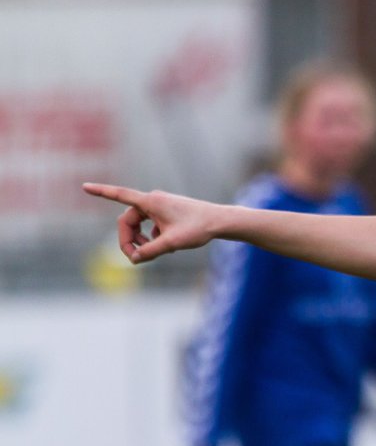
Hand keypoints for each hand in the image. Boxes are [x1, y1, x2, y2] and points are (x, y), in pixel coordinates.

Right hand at [82, 183, 222, 263]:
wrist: (220, 221)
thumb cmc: (198, 228)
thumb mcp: (171, 244)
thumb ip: (150, 251)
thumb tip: (134, 259)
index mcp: (151, 201)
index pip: (120, 195)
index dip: (101, 192)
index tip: (84, 186)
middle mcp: (153, 200)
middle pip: (128, 220)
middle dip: (128, 239)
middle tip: (135, 258)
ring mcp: (161, 206)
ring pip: (139, 224)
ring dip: (142, 239)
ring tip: (156, 251)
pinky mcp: (167, 212)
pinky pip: (152, 226)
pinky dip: (154, 237)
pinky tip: (169, 246)